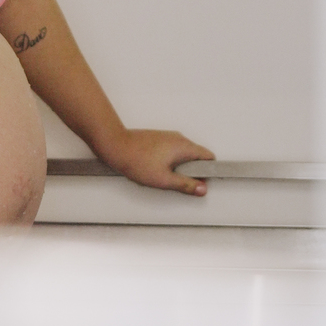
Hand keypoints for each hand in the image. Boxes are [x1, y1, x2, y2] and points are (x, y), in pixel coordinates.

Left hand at [98, 130, 214, 196]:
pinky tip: (158, 168)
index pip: (208, 156)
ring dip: (181, 166)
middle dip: (193, 171)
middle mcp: (179, 138)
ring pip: (184, 153)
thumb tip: (202, 189)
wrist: (116, 146)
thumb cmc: (137, 161)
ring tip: (165, 176)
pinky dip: (171, 160)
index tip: (202, 182)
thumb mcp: (164, 179)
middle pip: (197, 156)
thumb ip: (186, 185)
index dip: (208, 171)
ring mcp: (169, 136)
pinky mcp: (159, 138)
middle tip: (179, 183)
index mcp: (184, 147)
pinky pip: (173, 150)